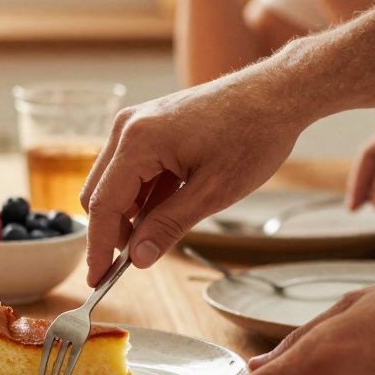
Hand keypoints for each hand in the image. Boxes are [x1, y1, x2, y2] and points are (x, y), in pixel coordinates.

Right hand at [80, 70, 308, 284]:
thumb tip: (138, 258)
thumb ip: (168, 226)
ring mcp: (137, 123)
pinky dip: (143, 194)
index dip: (99, 247)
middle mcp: (128, 127)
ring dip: (131, 212)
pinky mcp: (149, 124)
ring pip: (114, 182)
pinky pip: (131, 168)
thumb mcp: (212, 193)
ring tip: (166, 227)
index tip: (98, 280)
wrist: (277, 94)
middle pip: (99, 194)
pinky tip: (171, 204)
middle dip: (114, 230)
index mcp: (138, 141)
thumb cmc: (252, 135)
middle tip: (138, 258)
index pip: (103, 205)